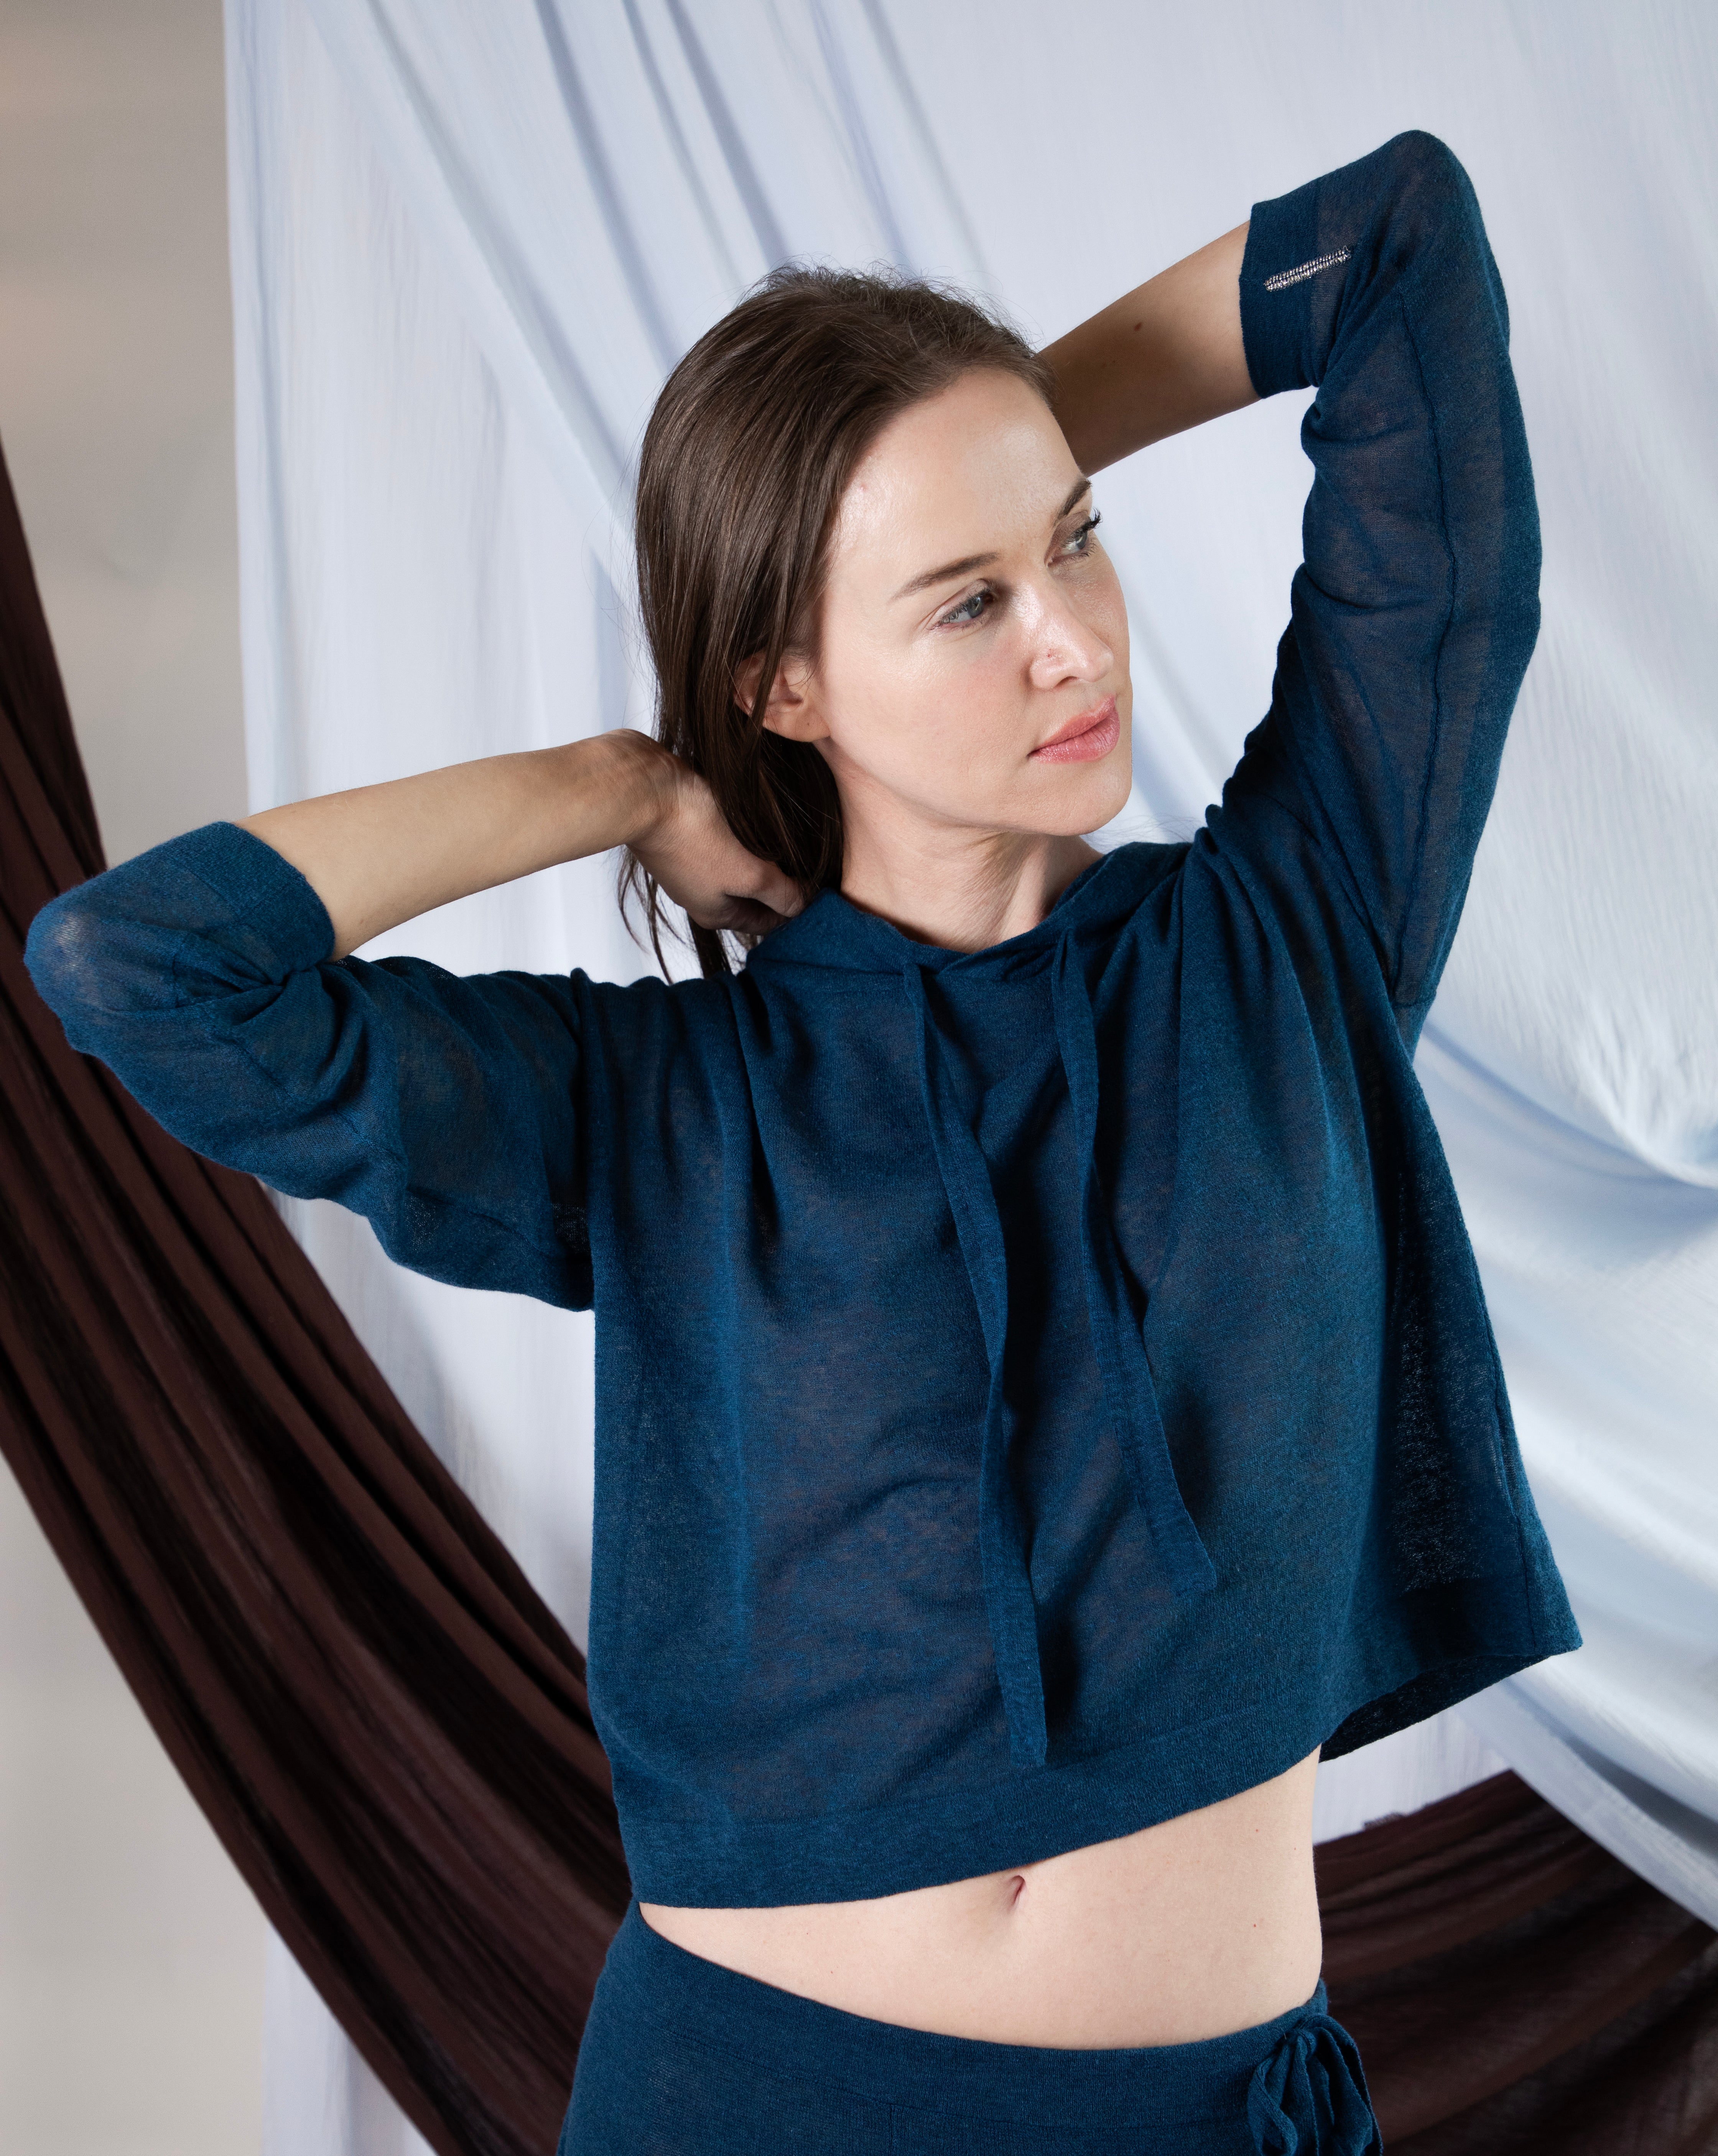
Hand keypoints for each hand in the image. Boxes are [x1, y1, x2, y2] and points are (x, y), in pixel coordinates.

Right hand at [629, 746, 804, 937]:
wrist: (646, 791)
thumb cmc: (694, 835)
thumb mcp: (749, 873)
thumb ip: (781, 893)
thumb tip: (804, 907)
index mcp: (715, 914)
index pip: (766, 923)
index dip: (794, 911)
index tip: (821, 894)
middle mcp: (700, 895)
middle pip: (752, 897)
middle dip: (780, 885)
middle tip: (813, 867)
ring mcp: (690, 865)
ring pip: (739, 869)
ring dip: (763, 860)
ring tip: (793, 843)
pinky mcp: (685, 835)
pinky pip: (725, 845)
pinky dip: (744, 840)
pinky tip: (761, 825)